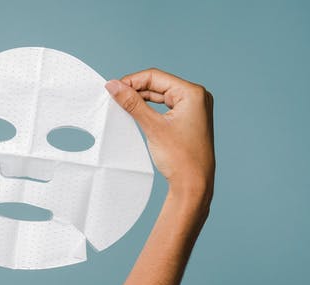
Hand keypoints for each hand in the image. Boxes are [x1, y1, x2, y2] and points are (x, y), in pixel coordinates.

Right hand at [105, 68, 214, 199]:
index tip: (113, 88)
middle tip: (114, 96)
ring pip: (161, 95)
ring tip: (122, 104)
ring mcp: (194, 108)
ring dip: (142, 99)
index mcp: (192, 93)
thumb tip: (114, 86)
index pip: (155, 77)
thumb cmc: (180, 157)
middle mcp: (196, 97)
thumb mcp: (152, 127)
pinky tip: (136, 112)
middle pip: (159, 84)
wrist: (193, 183)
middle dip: (136, 89)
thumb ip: (132, 103)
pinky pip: (166, 106)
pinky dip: (151, 108)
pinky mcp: (189, 118)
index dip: (132, 81)